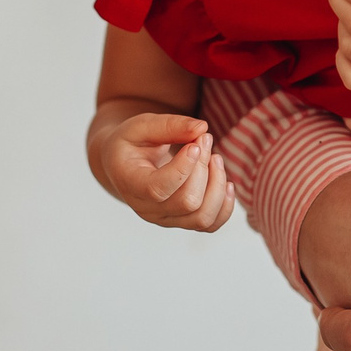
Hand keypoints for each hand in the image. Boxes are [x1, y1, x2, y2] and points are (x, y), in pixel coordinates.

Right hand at [89, 112, 231, 230]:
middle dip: (203, 168)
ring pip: (202, 218)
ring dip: (217, 185)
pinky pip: (211, 225)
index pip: (158, 189)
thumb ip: (168, 125)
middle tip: (204, 139)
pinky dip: (225, 205)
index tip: (195, 144)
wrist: (125, 164)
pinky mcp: (182, 221)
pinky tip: (225, 182)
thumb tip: (202, 128)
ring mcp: (165, 219)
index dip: (183, 169)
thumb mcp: (141, 126)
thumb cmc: (132, 143)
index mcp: (131, 184)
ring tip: (215, 158)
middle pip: (187, 202)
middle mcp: (146, 208)